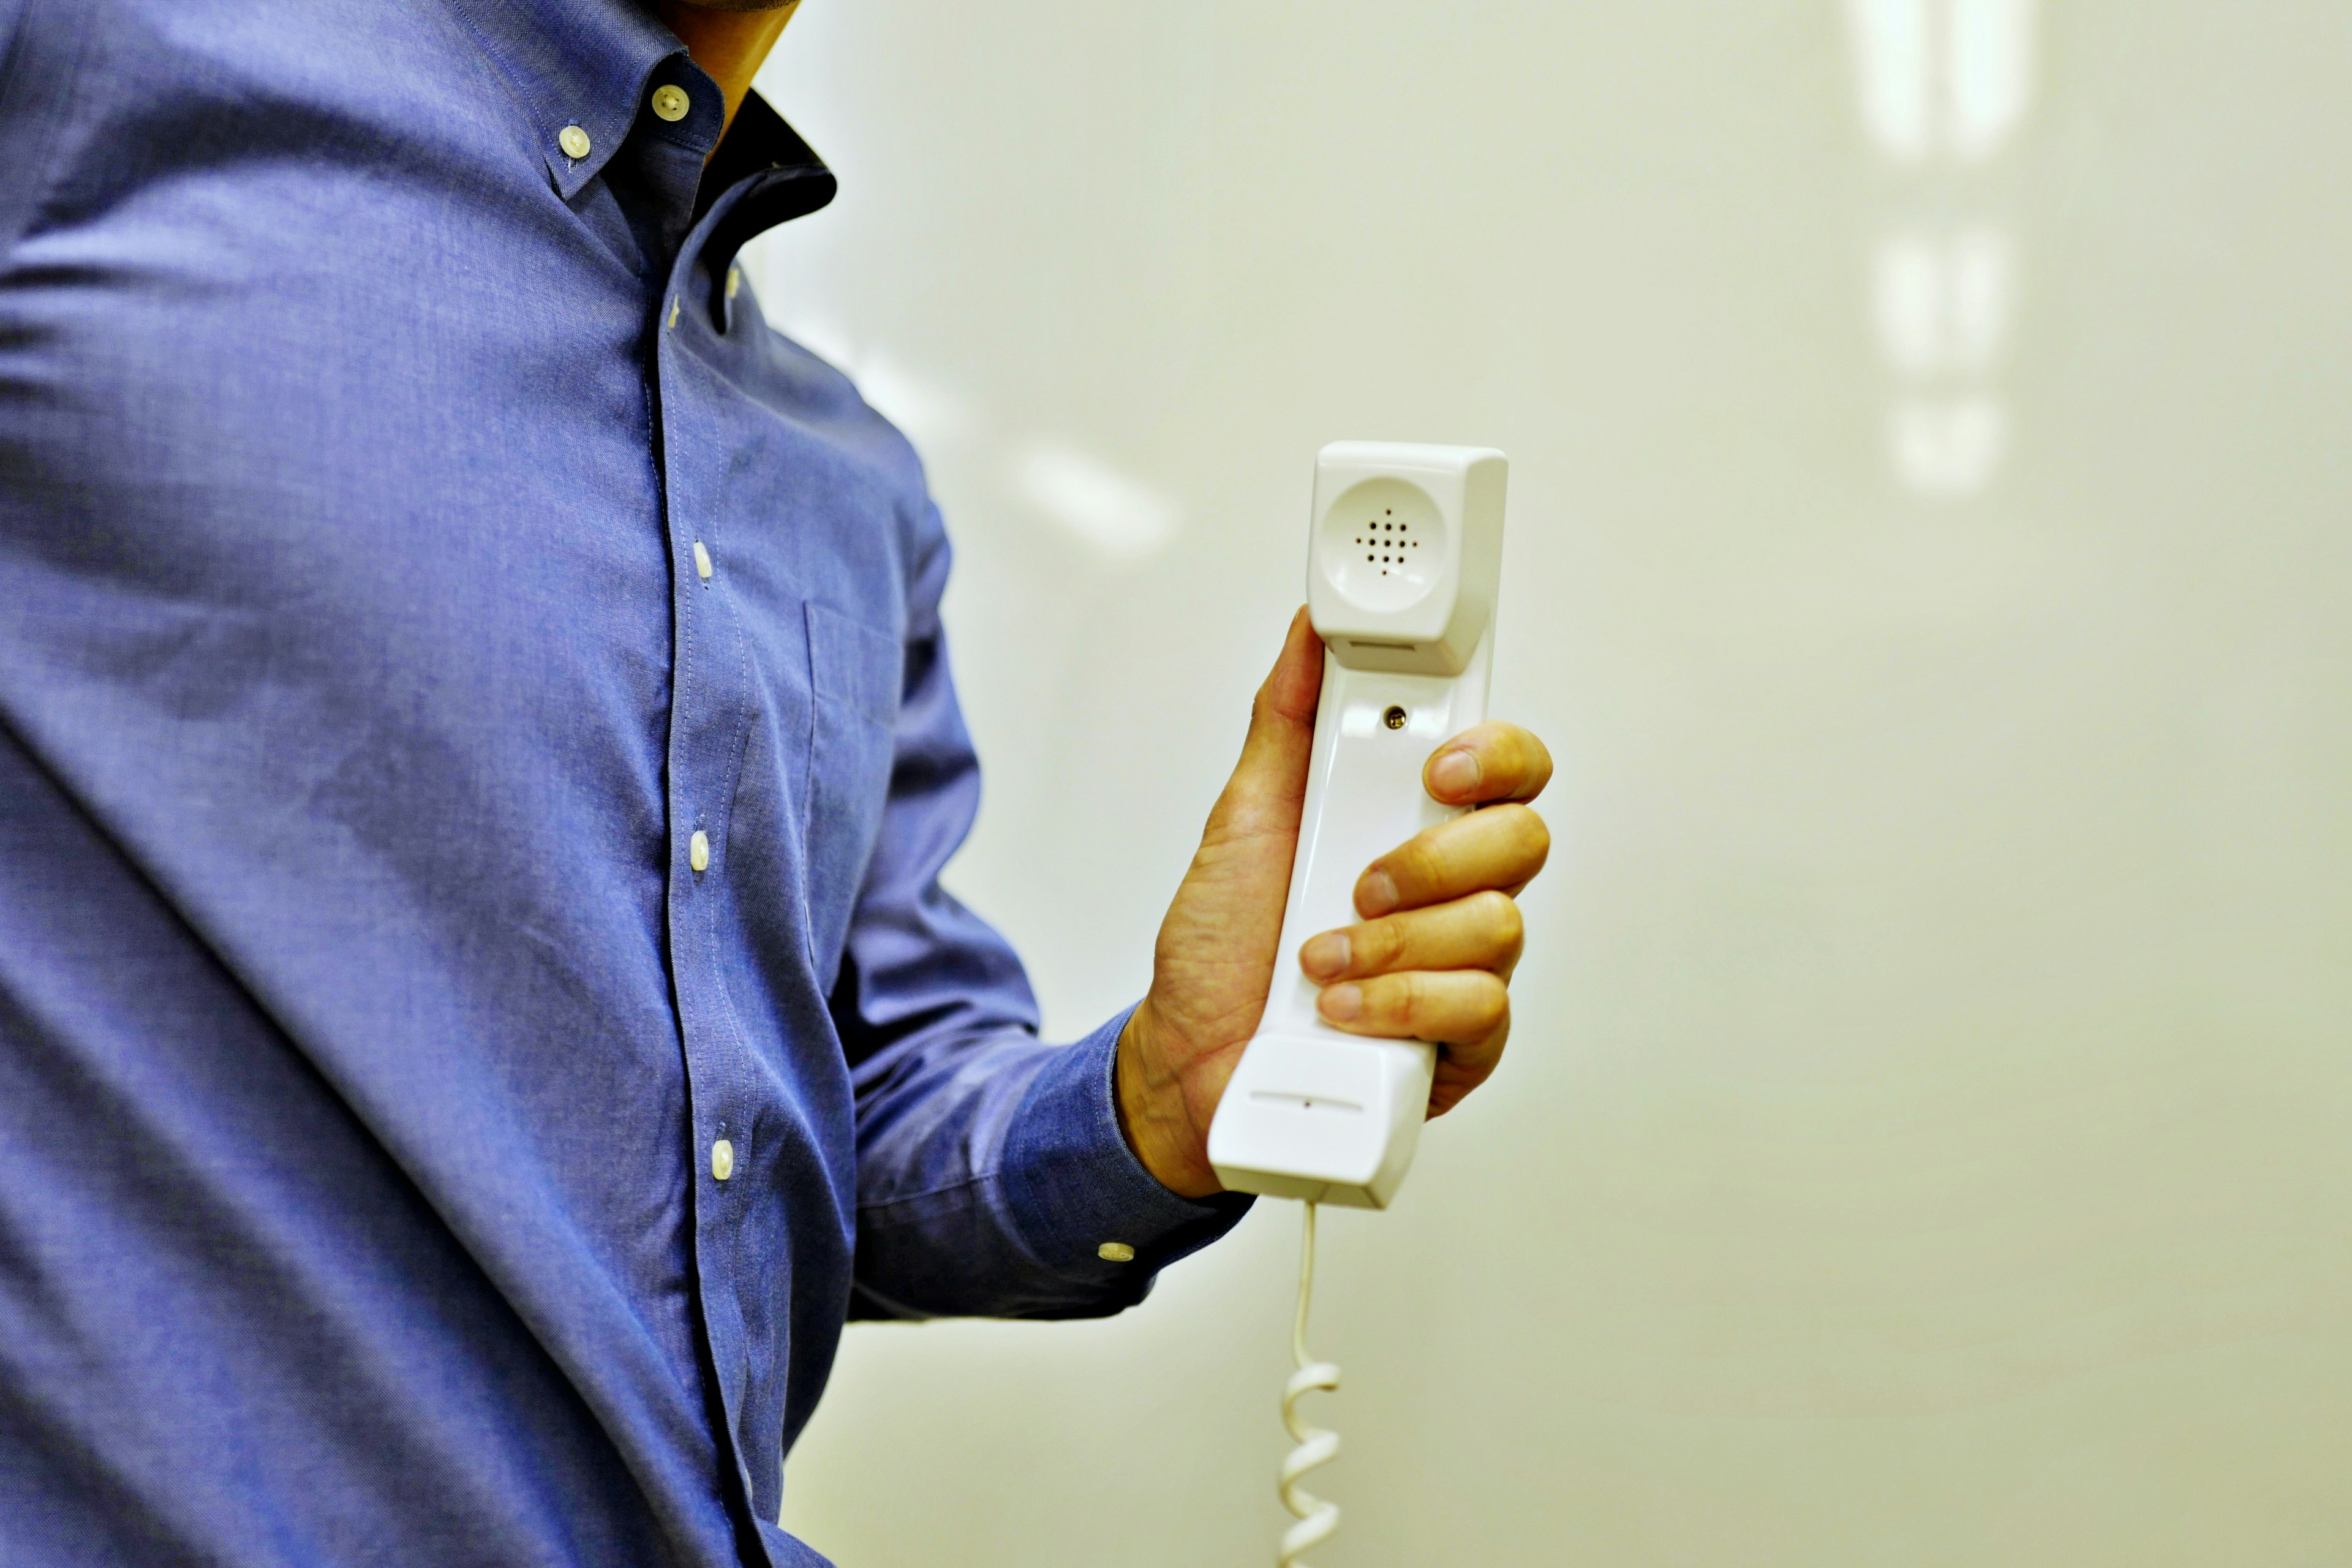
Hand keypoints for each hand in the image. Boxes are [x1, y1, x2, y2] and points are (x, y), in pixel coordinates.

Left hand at [1116, 607, 1552, 1196]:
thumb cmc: (1222, 947)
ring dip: (1393, 942)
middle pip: (1525, 838)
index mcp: (1412, 823)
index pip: (1506, 768)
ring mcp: (1463, 967)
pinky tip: (1341, 1008)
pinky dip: (1398, 1003)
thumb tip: (1308, 630)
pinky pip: (1481, 1008)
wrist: (1186, 1059)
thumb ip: (1287, 721)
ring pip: (1501, 925)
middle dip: (1434, 857)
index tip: (1438, 765)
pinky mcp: (1462, 1043)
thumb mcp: (1242, 818)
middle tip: (1360, 879)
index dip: (1495, 753)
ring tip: (1321, 955)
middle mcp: (1452, 892)